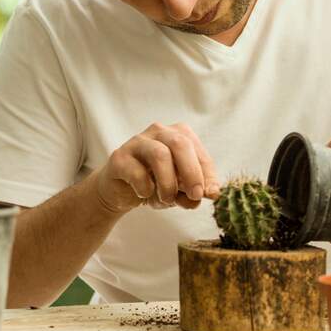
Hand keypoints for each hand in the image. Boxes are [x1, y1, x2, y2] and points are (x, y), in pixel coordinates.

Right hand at [93, 123, 220, 214]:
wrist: (121, 193)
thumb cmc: (155, 185)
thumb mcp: (180, 191)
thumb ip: (194, 191)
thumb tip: (212, 194)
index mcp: (178, 135)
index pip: (199, 151)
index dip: (207, 173)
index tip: (211, 194)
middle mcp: (159, 132)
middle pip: (180, 144)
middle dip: (192, 172)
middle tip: (195, 195)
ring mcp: (137, 142)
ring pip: (159, 154)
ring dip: (168, 182)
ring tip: (167, 198)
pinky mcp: (119, 157)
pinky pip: (136, 171)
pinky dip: (145, 188)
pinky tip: (144, 194)